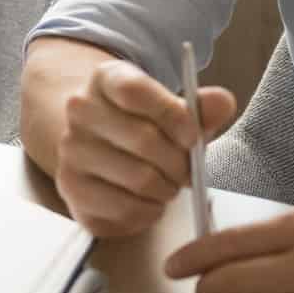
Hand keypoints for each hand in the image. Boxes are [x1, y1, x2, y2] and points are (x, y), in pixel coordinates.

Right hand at [51, 57, 237, 237]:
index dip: (173, 116)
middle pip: (143, 139)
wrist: (100, 146)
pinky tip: (149, 201)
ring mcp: (70, 152)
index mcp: (105, 80)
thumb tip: (223, 103)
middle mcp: (79, 112)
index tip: (193, 137)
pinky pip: (125, 209)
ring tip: (169, 185)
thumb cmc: (144, 125)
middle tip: (188, 171)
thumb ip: (201, 108)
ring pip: (139, 179)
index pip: (135, 91)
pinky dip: (150, 211)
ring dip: (167, 189)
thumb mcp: (172, 108)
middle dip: (179, 162)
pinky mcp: (71, 190)